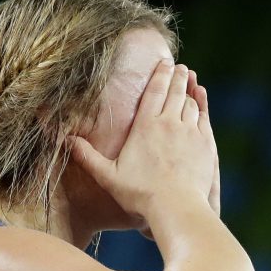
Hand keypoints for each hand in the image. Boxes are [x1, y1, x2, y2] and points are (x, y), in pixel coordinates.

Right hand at [69, 61, 218, 225]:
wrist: (176, 207)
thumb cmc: (140, 194)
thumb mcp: (108, 175)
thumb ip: (86, 156)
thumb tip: (64, 139)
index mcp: (146, 126)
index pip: (154, 91)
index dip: (159, 75)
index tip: (164, 63)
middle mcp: (169, 123)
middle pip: (175, 92)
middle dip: (177, 77)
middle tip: (180, 67)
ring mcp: (190, 132)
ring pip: (191, 103)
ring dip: (190, 89)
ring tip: (191, 80)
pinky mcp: (205, 144)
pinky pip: (204, 118)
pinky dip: (202, 105)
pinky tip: (201, 100)